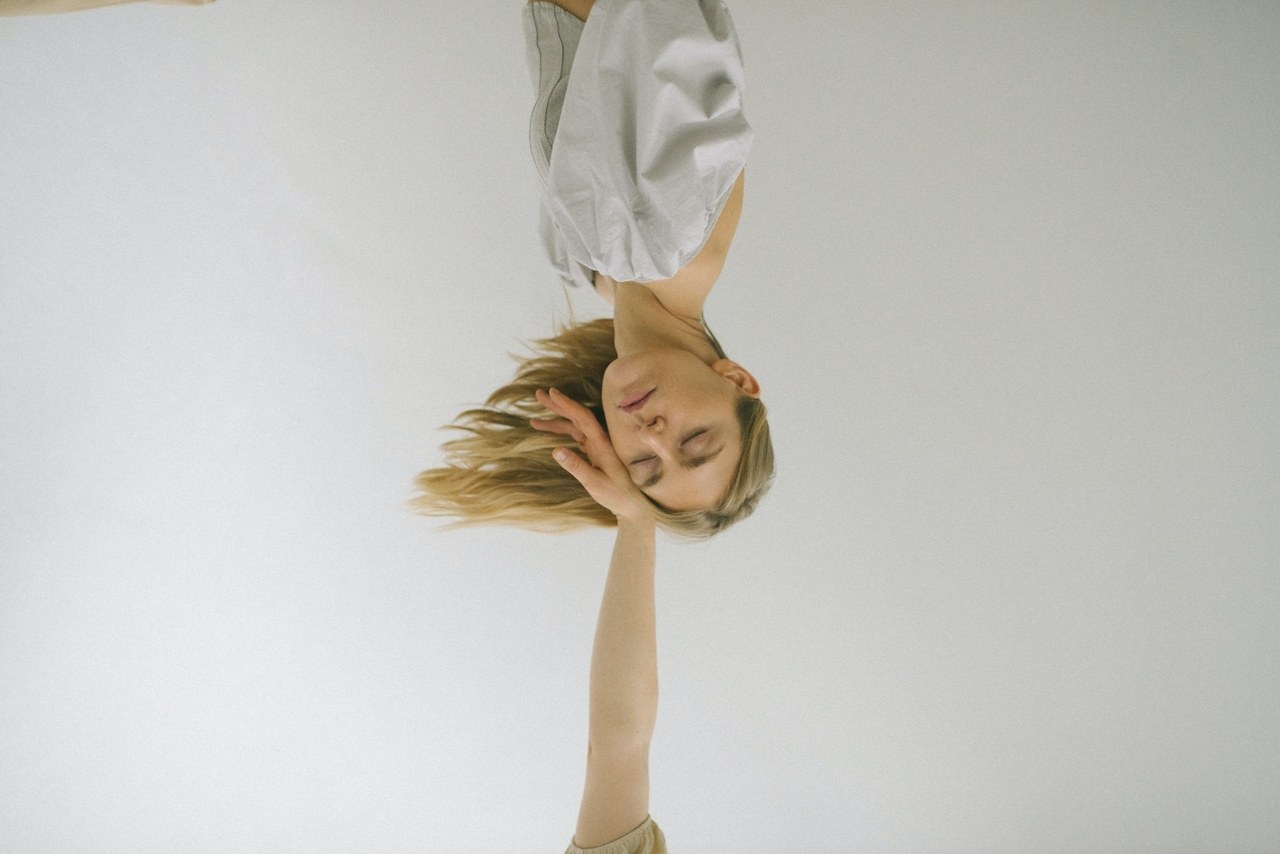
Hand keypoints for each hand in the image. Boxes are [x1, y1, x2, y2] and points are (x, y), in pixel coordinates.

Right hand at [530, 388, 651, 523]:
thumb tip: (555, 450)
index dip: (567, 404)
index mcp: (602, 444)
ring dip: (555, 420)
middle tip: (538, 394)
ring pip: (573, 426)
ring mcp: (597, 445)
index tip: (551, 393)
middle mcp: (600, 440)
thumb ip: (575, 466)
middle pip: (576, 416)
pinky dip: (561, 432)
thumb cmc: (616, 494)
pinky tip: (548, 432)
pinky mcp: (594, 451)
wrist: (632, 504)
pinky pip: (575, 436)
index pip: (583, 417)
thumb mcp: (594, 483)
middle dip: (557, 405)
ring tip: (533, 421)